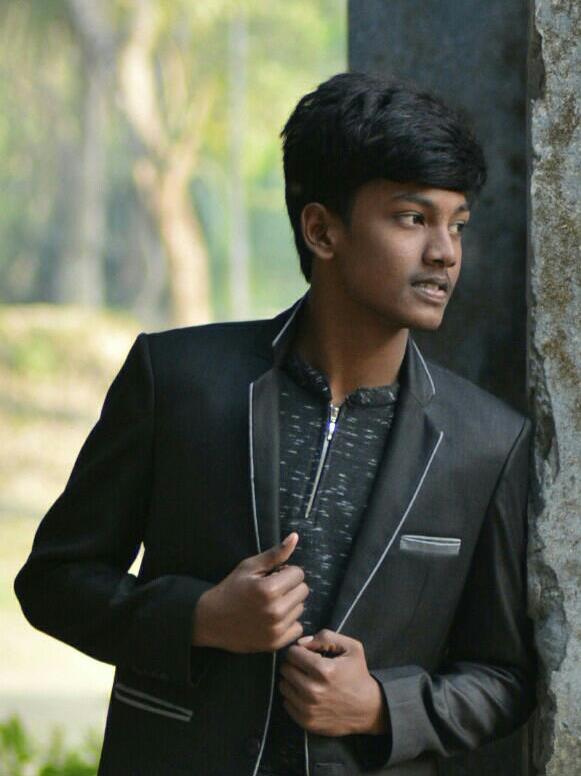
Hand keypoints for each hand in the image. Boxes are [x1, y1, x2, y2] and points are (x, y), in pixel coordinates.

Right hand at [192, 533, 307, 652]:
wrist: (211, 620)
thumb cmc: (231, 589)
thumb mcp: (249, 567)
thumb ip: (275, 554)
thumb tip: (295, 537)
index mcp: (268, 589)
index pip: (299, 574)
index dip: (286, 572)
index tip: (272, 576)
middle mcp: (275, 611)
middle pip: (303, 591)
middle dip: (290, 587)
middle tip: (272, 590)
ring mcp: (275, 629)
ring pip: (300, 609)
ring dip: (289, 605)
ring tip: (269, 604)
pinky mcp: (275, 643)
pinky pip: (297, 628)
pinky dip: (288, 623)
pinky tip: (272, 619)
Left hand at [279, 630, 387, 736]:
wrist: (368, 708)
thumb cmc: (358, 675)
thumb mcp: (351, 647)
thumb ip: (325, 637)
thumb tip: (301, 643)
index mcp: (323, 670)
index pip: (292, 653)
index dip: (299, 651)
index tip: (307, 655)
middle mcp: (313, 690)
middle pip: (285, 669)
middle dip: (294, 665)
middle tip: (306, 668)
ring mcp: (308, 708)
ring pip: (283, 685)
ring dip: (292, 680)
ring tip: (306, 680)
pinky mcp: (306, 721)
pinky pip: (286, 703)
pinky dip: (293, 696)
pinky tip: (306, 694)